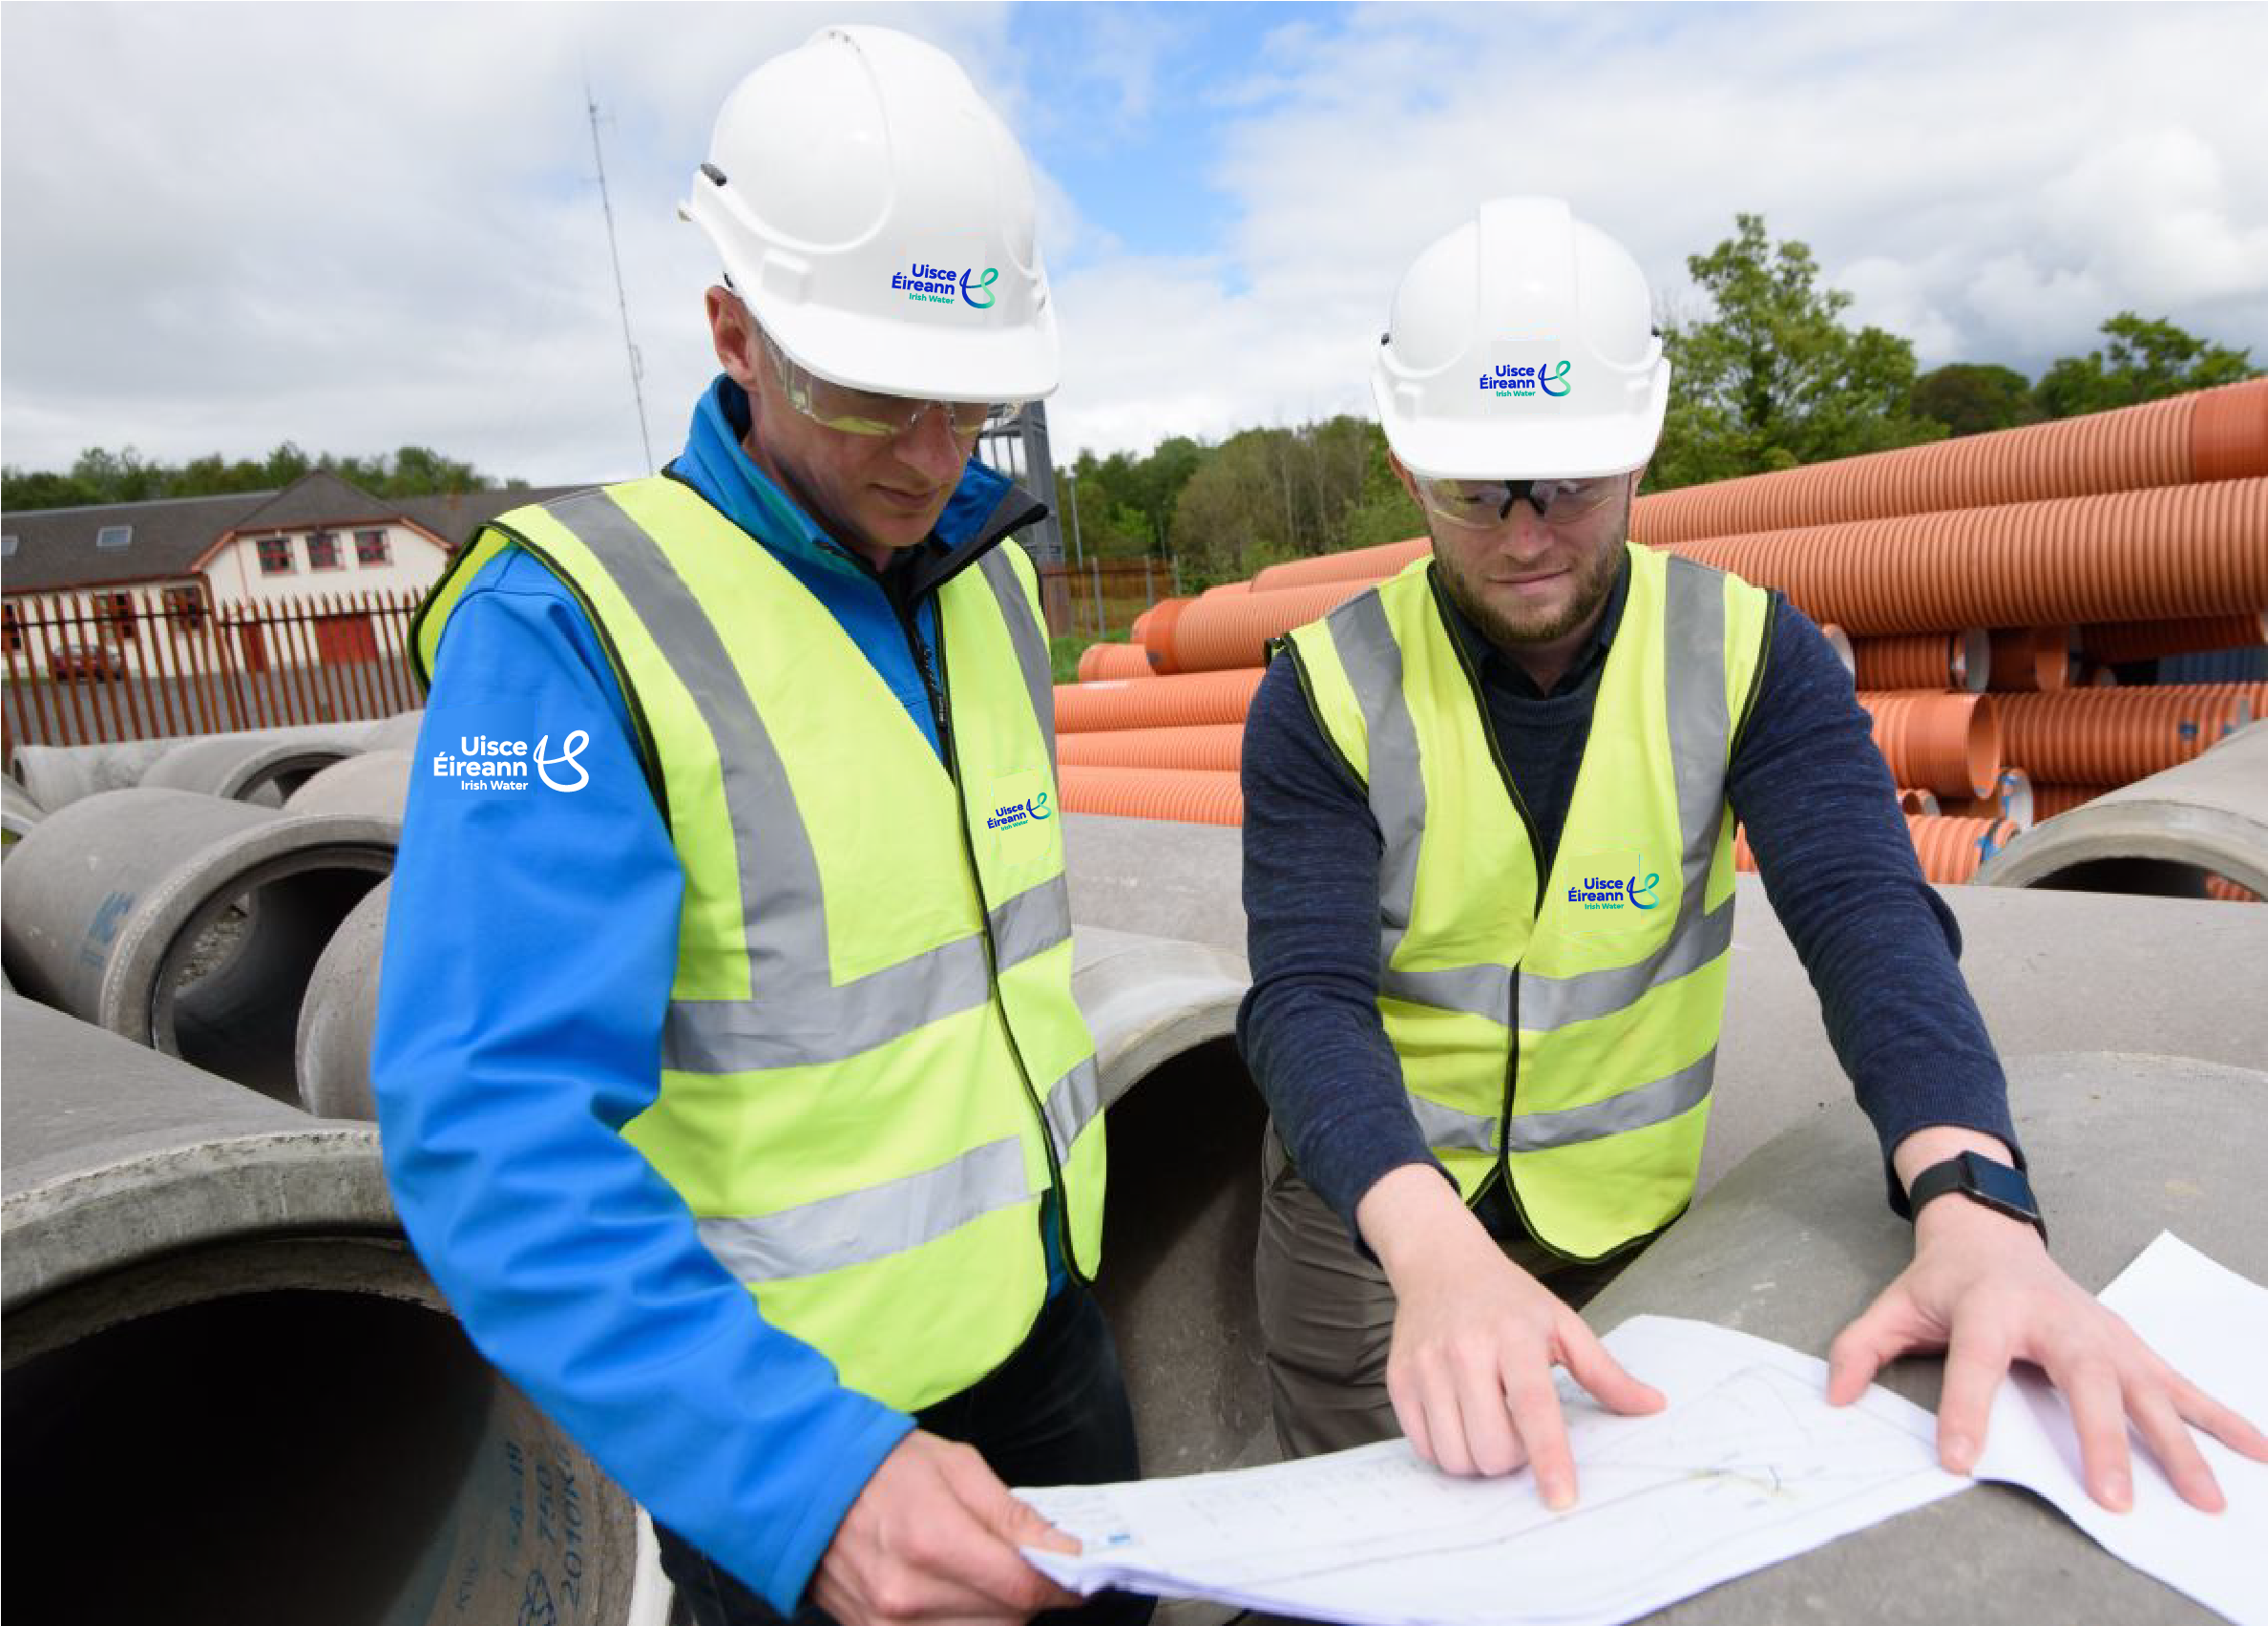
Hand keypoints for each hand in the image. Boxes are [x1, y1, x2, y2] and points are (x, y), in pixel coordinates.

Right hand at [811, 1430, 1081, 1624]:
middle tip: (1024, 1564)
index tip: (1075, 1571)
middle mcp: (910, 1595)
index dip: (1061, 1584)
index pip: (1022, 1588)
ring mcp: (889, 1624)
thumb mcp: (956, 1465)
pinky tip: (959, 1594)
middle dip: (1028, 1595)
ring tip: (986, 1574)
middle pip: (1008, 1620)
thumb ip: (1012, 1513)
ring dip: (997, 1612)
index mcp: (934, 1541)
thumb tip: (1062, 1550)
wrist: (806, 1486)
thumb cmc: (883, 1467)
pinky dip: (965, 1621)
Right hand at [1359, 1165, 1664, 1506]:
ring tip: (1489, 1423)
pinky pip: (1424, 1447)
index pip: (1534, 1407)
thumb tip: (1651, 1405)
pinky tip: (1460, 1419)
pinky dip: (1448, 1449)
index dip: (1549, 1457)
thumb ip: (1605, 1371)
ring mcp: (1427, 1366)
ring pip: (1456, 1456)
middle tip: (1519, 1429)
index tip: (1562, 1497)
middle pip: (1493, 1447)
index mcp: (1514, 1336)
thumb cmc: (1507, 1298)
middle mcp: (1466, 1350)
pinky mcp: (1399, 1380)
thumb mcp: (1561, 1323)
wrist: (1440, 1263)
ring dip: (1480, 1459)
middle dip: (1513, 1459)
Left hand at [1827, 1138, 2267, 1513]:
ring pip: (2145, 1389)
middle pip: (2081, 1381)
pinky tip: (2259, 1451)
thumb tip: (1835, 1398)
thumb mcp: (1893, 1305)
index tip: (1958, 1461)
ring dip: (2177, 1443)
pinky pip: (2180, 1384)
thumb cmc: (1944, 1281)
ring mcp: (2102, 1333)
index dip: (1964, 1412)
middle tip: (2109, 1497)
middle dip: (2096, 1439)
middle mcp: (2055, 1320)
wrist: (1991, 1232)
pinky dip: (2221, 1417)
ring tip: (2207, 1497)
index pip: (1974, 1364)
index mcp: (1989, 1310)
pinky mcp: (2130, 1344)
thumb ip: (1859, 1349)